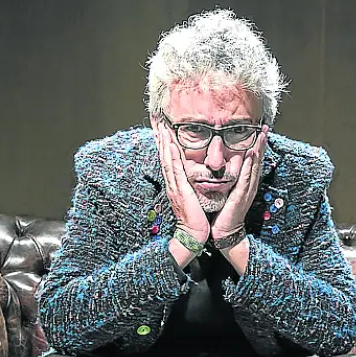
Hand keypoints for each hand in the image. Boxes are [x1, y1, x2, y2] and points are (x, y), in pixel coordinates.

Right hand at [152, 117, 209, 241]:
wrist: (192, 233)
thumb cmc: (195, 218)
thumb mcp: (191, 197)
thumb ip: (190, 186)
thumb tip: (192, 177)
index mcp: (175, 184)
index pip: (168, 160)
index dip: (165, 145)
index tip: (164, 131)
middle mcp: (172, 183)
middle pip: (164, 157)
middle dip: (162, 139)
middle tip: (160, 123)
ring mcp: (174, 186)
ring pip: (167, 160)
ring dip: (165, 143)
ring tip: (163, 128)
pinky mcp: (179, 190)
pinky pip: (175, 170)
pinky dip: (172, 157)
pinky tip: (171, 146)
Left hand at [211, 124, 268, 239]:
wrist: (224, 232)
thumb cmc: (223, 212)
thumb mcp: (225, 190)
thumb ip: (226, 178)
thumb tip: (219, 165)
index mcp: (245, 183)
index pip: (252, 161)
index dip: (257, 145)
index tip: (259, 130)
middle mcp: (249, 185)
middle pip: (257, 160)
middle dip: (261, 143)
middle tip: (265, 127)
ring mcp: (247, 190)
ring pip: (254, 166)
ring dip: (259, 150)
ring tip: (262, 135)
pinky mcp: (241, 196)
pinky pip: (246, 178)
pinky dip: (249, 165)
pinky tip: (251, 154)